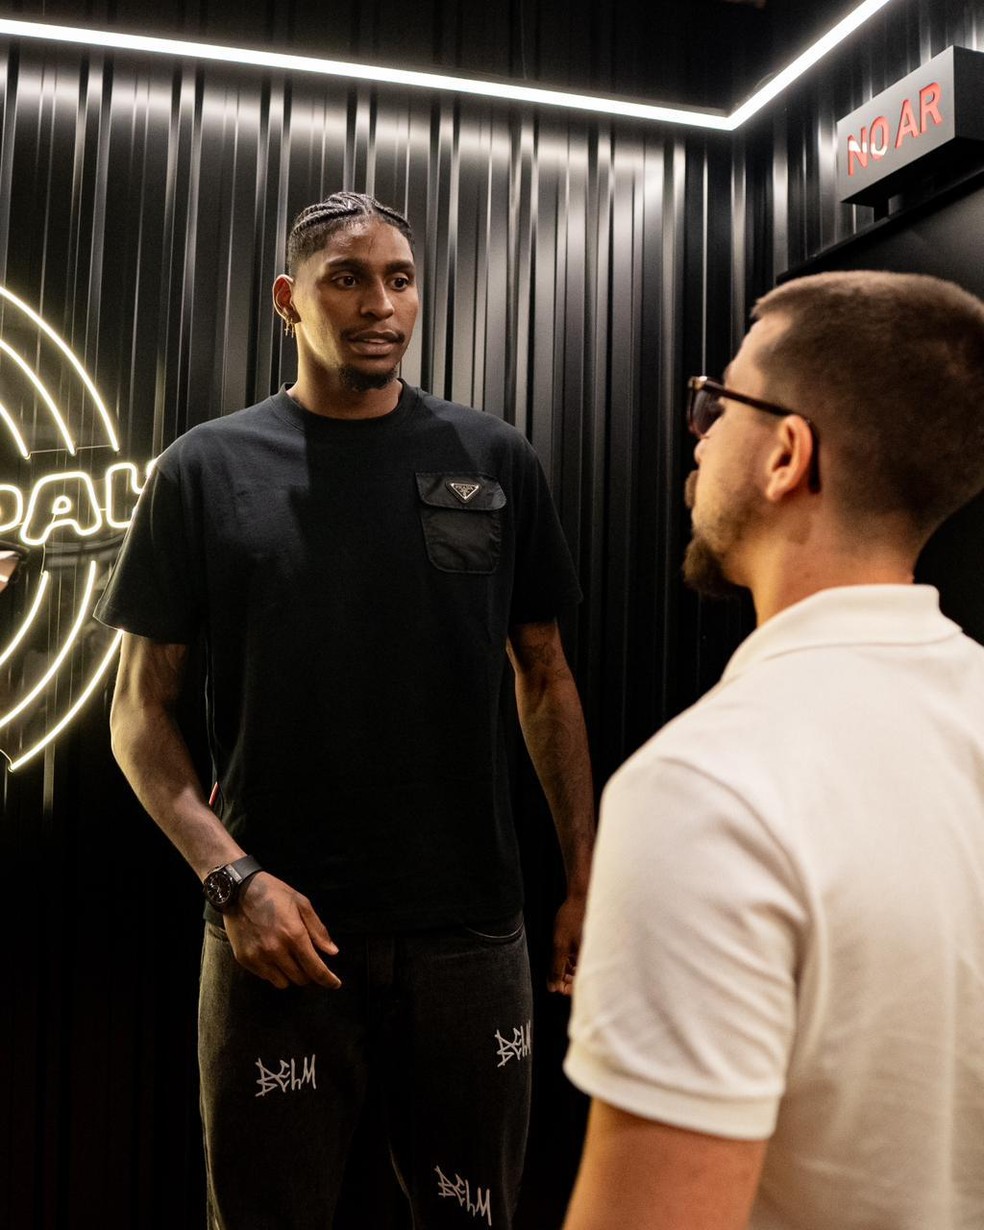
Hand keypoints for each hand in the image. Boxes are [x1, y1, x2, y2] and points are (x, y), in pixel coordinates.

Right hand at [222, 872, 340, 989]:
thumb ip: (318, 930)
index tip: (335, 984)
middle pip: (300, 979)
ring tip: (289, 958)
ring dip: (291, 975)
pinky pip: (266, 977)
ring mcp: (259, 957)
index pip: (315, 968)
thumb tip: (332, 952)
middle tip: (307, 961)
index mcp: (294, 935)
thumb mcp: (302, 904)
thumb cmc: (274, 894)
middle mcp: (276, 950)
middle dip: (308, 973)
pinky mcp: (245, 960)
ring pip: (283, 983)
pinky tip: (272, 956)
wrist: (238, 890)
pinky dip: (273, 972)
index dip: (327, 979)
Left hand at [549, 893, 586, 995]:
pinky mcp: (593, 944)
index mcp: (590, 958)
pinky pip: (585, 959)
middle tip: (555, 976)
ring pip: (582, 968)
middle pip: (582, 978)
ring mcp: (594, 949)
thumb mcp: (559, 944)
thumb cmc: (572, 917)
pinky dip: (574, 960)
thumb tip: (552, 987)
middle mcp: (596, 956)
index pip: (581, 985)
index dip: (567, 989)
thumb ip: (556, 967)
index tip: (556, 986)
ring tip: (559, 963)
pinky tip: (566, 955)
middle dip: (567, 979)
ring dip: (569, 970)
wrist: (582, 896)